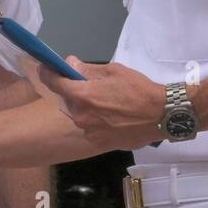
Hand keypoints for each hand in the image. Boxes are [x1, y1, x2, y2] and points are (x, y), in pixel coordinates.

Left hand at [38, 58, 165, 150]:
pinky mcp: (99, 143)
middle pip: (69, 101)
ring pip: (80, 116)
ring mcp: (89, 132)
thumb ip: (87, 69)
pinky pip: (91, 128)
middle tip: (95, 88)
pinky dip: (97, 121)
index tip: (46, 69)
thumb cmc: (138, 89)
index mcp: (83, 96)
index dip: (48, 74)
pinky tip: (113, 118)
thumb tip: (70, 64)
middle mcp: (81, 116)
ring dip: (87, 108)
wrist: (162, 115)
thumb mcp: (114, 71)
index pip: (54, 83)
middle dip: (76, 93)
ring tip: (109, 105)